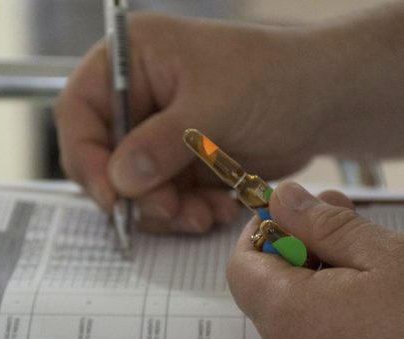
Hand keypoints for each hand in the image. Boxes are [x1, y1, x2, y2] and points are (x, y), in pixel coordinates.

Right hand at [55, 14, 320, 233]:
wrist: (324, 100)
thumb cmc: (274, 78)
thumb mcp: (214, 106)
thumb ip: (162, 143)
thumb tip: (118, 181)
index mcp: (131, 60)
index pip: (79, 110)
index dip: (86, 156)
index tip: (111, 196)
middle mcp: (138, 96)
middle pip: (102, 157)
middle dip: (134, 193)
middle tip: (168, 211)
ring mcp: (159, 132)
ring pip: (135, 187)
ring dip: (165, 210)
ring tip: (203, 214)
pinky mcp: (181, 162)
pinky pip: (165, 199)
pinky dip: (187, 212)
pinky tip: (218, 209)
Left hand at [228, 180, 403, 338]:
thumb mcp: (396, 255)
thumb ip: (326, 226)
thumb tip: (282, 200)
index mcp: (295, 322)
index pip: (241, 270)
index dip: (263, 236)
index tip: (296, 219)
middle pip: (271, 303)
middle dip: (302, 263)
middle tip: (350, 239)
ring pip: (298, 338)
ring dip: (323, 303)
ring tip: (380, 286)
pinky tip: (387, 330)